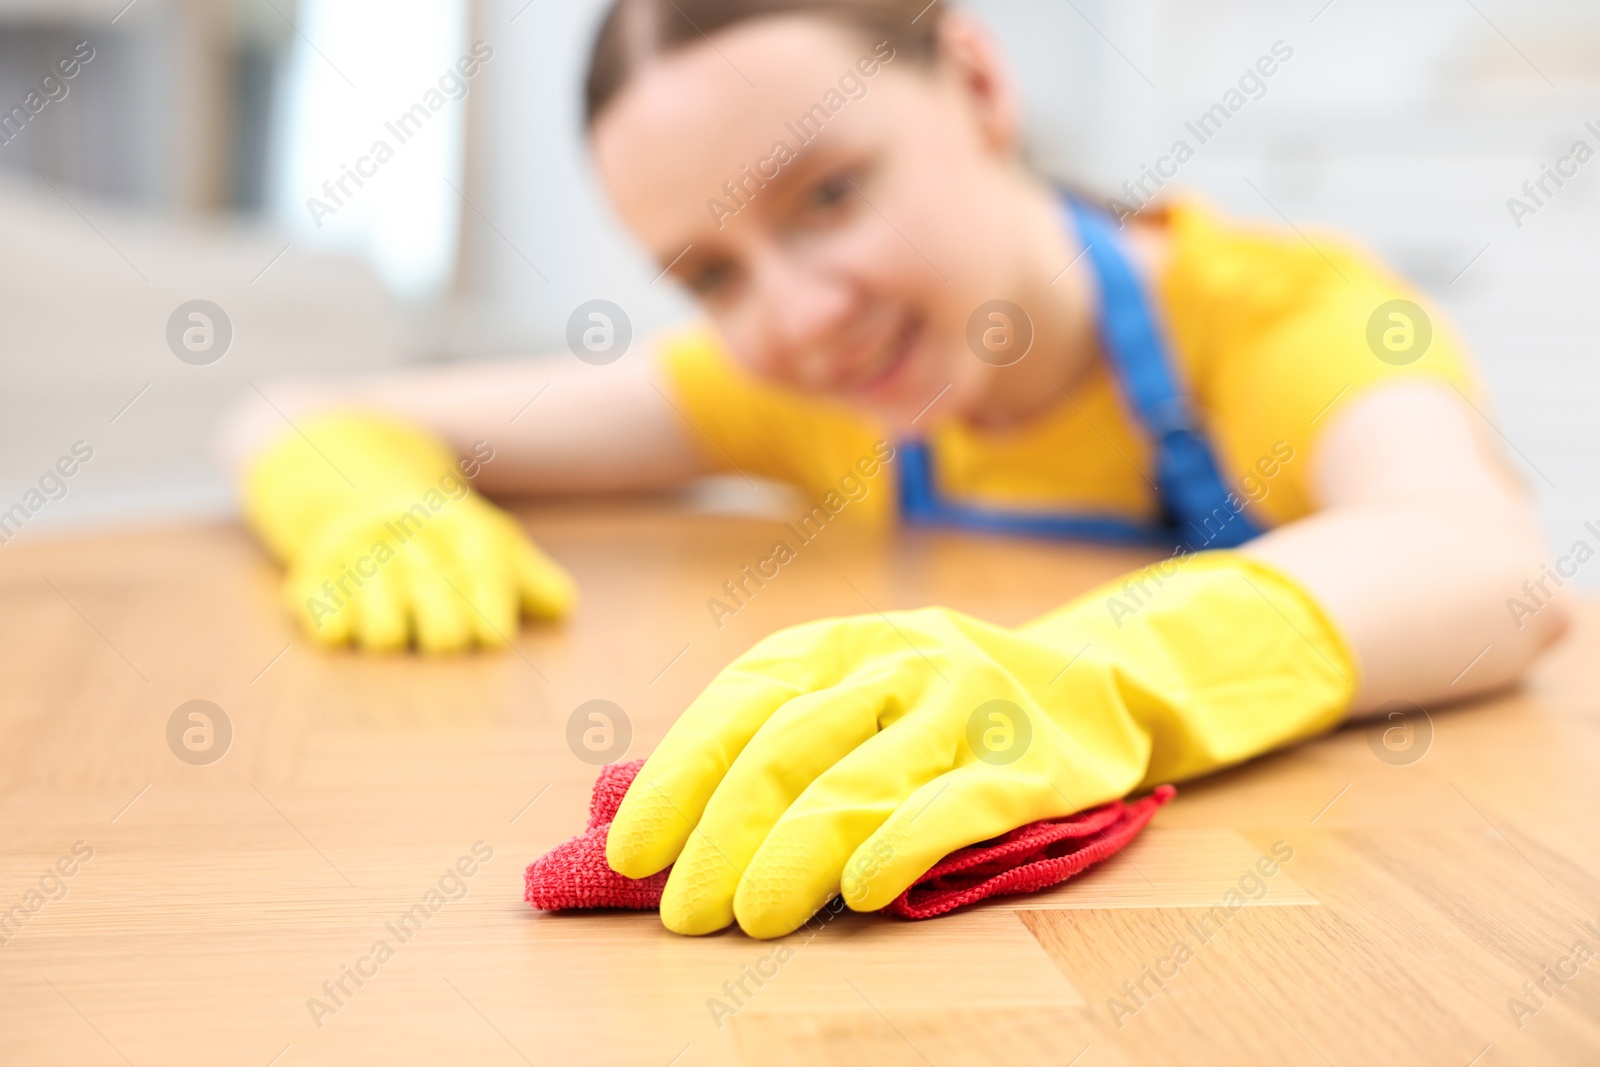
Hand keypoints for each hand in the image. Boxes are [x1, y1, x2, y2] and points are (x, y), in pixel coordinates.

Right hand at [284, 493, 572, 651]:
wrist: (357, 495)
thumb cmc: (443, 540)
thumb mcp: (490, 543)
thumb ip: (529, 578)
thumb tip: (563, 606)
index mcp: (459, 526)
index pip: (484, 573)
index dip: (492, 613)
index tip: (495, 640)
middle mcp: (406, 536)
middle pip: (442, 617)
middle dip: (448, 637)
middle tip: (446, 640)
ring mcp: (357, 557)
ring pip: (385, 632)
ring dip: (395, 640)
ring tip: (397, 632)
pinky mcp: (310, 579)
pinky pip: (327, 625)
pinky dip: (338, 631)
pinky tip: (346, 628)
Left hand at [607, 555, 1352, 937]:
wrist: (1098, 683)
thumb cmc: (939, 707)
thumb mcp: (853, 692)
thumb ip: (765, 743)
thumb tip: (637, 822)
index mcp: (836, 643)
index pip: (739, 703)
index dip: (677, 778)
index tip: (630, 854)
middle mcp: (896, 660)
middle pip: (788, 747)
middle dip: (723, 836)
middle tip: (685, 914)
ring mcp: (966, 706)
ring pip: (860, 779)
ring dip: (793, 854)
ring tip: (749, 919)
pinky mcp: (1030, 763)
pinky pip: (955, 806)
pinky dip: (900, 848)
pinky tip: (857, 895)